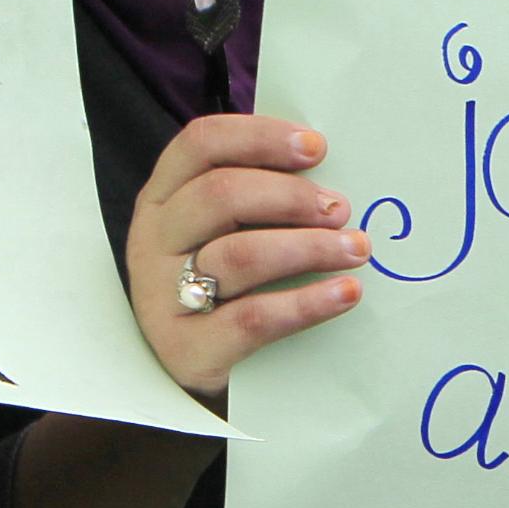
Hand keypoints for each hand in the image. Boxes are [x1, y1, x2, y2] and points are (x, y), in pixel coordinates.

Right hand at [125, 115, 367, 401]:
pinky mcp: (186, 349)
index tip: (316, 148)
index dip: (259, 137)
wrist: (189, 370)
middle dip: (290, 196)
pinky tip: (344, 293)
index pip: (201, 144)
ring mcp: (162, 295)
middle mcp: (153, 239)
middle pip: (219, 195)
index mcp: (162, 195)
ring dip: (307, 247)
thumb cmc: (219, 284)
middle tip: (341, 208)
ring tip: (355, 249)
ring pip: (238, 255)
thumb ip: (257, 198)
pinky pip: (252, 319)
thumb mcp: (221, 231)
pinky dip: (306, 303)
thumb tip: (331, 177)